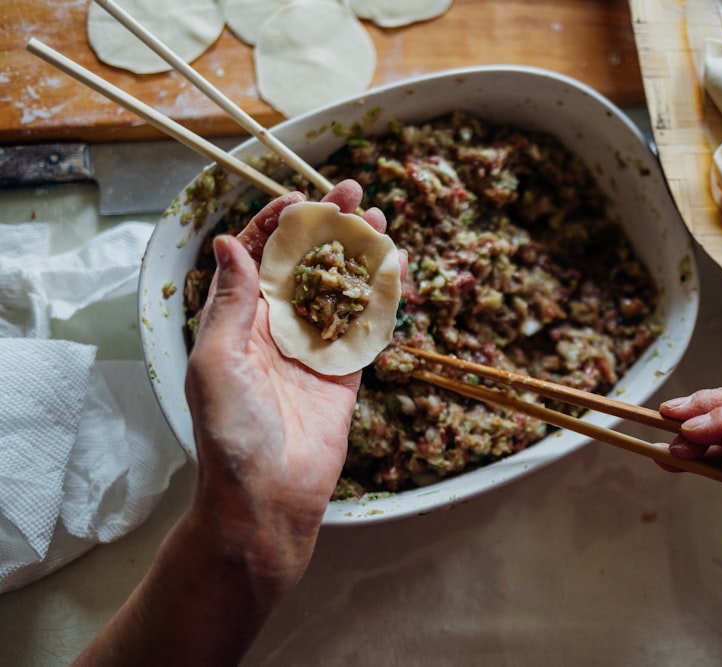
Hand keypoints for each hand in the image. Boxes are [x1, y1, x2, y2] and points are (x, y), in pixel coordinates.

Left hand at [76, 182, 399, 665]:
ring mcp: (314, 350)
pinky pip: (366, 327)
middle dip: (329, 228)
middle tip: (355, 194)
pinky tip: (396, 270)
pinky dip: (382, 297)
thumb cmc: (230, 432)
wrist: (267, 497)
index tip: (300, 197)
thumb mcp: (216, 359)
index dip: (277, 224)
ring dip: (360, 255)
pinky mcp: (345, 374)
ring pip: (341, 289)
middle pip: (307, 265)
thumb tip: (230, 241)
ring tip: (381, 221)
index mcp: (239, 321)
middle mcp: (277, 329)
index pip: (259, 258)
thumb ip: (232, 301)